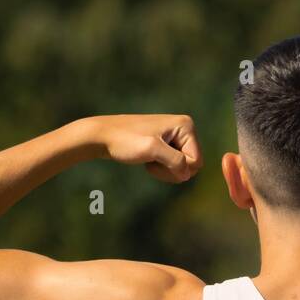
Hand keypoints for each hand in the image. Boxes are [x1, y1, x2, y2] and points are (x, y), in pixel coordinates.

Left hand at [86, 114, 202, 182]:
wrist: (103, 136)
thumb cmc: (125, 140)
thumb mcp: (152, 150)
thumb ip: (175, 161)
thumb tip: (188, 174)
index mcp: (186, 125)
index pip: (196, 161)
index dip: (177, 168)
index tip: (156, 160)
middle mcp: (184, 128)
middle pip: (192, 165)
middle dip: (172, 170)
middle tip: (152, 163)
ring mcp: (175, 136)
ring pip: (183, 168)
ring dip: (166, 171)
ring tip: (149, 161)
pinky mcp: (166, 144)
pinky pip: (174, 165)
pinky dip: (161, 168)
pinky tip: (148, 161)